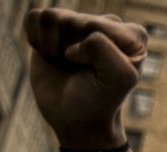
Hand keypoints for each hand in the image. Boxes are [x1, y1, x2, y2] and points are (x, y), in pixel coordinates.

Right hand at [23, 8, 146, 147]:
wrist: (76, 119)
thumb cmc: (99, 101)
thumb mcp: (117, 79)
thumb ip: (104, 49)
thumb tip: (78, 36)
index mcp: (132, 34)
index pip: (93, 26)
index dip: (88, 53)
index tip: (97, 73)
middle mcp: (108, 23)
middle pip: (71, 20)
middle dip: (70, 50)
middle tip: (80, 70)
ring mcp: (80, 22)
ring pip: (50, 16)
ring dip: (52, 46)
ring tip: (66, 63)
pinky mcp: (54, 26)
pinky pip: (33, 17)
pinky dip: (37, 41)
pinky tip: (52, 56)